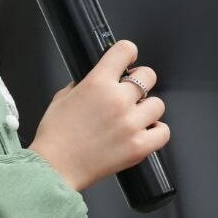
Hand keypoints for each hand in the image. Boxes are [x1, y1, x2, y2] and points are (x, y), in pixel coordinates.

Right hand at [28, 39, 169, 191]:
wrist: (54, 168)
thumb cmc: (55, 136)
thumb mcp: (62, 98)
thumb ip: (82, 84)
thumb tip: (95, 79)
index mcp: (97, 82)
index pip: (125, 50)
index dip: (128, 52)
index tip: (128, 58)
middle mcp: (117, 100)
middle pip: (148, 75)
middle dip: (140, 81)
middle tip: (130, 92)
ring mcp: (131, 124)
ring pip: (157, 104)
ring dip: (146, 109)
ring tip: (134, 117)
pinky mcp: (139, 146)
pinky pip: (163, 132)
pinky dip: (156, 131)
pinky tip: (143, 132)